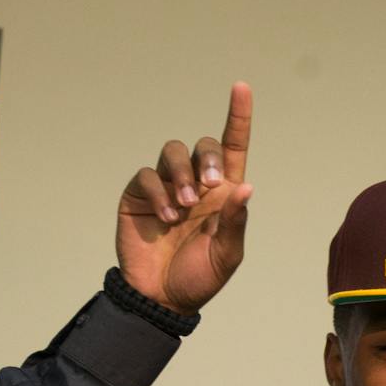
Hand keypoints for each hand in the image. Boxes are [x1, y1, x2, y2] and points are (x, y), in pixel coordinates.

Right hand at [115, 82, 253, 313]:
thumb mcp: (226, 254)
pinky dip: (159, 191)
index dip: (237, 117)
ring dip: (182, 173)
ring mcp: (166, 187)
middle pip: (202, 144)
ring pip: (173, 151)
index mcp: (223, 195)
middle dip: (207, 158)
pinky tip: (166, 217)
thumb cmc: (199, 277)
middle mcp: (196, 184)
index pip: (233, 147)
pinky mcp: (140, 195)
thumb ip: (235, 221)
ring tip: (185, 206)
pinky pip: (147, 175)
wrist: (162, 298)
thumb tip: (246, 186)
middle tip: (210, 187)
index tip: (241, 87)